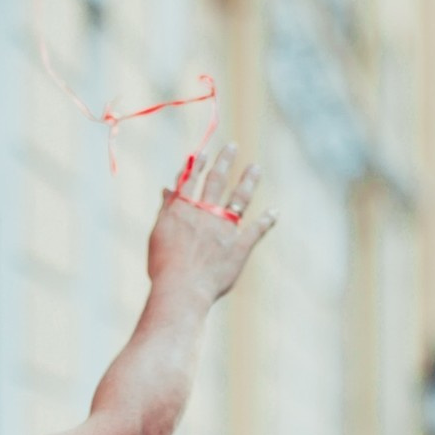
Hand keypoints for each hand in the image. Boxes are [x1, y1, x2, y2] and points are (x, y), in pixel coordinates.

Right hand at [147, 144, 274, 304]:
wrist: (181, 288)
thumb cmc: (164, 265)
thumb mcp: (159, 233)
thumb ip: (166, 210)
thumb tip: (167, 190)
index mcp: (182, 208)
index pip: (190, 179)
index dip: (198, 164)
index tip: (205, 152)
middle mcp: (204, 213)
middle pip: (216, 180)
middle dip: (225, 161)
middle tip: (233, 146)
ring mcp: (224, 228)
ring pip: (238, 198)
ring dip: (248, 181)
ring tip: (255, 167)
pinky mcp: (240, 247)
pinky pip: (256, 230)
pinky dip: (267, 221)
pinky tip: (275, 212)